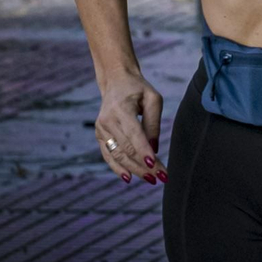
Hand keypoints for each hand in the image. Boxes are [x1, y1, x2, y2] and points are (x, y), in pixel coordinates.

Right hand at [94, 71, 165, 185]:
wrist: (116, 82)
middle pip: (127, 148)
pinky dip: (118, 168)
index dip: (144, 151)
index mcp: (121, 109)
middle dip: (144, 165)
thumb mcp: (153, 99)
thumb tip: (154, 148)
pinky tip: (129, 178)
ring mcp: (101, 129)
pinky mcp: (100, 135)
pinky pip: (108, 155)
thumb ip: (153, 123)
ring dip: (134, 169)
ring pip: (118, 155)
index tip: (154, 165)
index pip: (134, 134)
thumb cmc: (138, 89)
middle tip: (162, 176)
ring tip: (151, 179)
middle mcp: (107, 121)